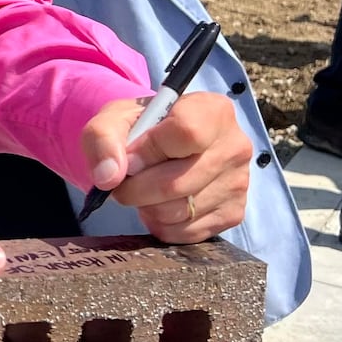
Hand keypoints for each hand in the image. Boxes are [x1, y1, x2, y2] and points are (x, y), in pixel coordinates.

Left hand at [81, 93, 251, 240]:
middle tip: (123, 182)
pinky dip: (160, 223)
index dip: (148, 151)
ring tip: (142, 190)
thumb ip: (102, 137)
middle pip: (177, 182)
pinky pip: (186, 232)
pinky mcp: (234, 214)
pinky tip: (158, 204)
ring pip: (180, 211)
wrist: (162, 146)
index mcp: (213, 110)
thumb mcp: (115, 118)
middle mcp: (235, 146)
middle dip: (136, 188)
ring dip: (146, 207)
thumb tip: (108, 177)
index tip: (129, 158)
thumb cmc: (141, 127)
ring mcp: (239, 183)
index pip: (186, 133)